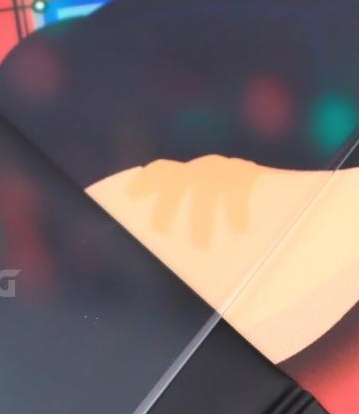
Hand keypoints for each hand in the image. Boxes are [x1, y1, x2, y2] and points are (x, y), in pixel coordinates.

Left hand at [123, 155, 264, 248]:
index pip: (161, 170)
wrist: (284, 207)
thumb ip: (184, 221)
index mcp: (188, 175)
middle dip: (167, 206)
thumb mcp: (203, 215)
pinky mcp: (252, 175)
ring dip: (202, 220)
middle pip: (179, 182)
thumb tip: (162, 243)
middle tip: (161, 230)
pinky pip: (240, 193)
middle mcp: (205, 168)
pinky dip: (237, 212)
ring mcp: (228, 170)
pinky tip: (240, 230)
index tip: (129, 195)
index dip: (144, 180)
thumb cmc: (229, 219)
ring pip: (207, 192)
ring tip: (201, 246)